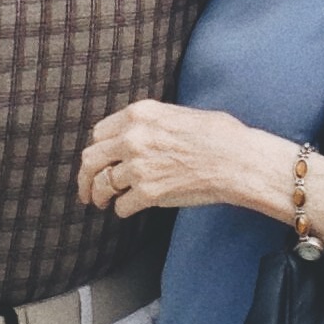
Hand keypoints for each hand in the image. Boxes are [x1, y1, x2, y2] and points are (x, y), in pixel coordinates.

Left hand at [76, 101, 273, 218]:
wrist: (238, 160)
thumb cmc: (218, 135)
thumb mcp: (177, 114)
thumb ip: (150, 123)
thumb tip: (136, 135)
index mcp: (139, 113)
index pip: (99, 132)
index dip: (98, 150)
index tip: (99, 160)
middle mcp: (132, 137)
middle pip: (90, 159)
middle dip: (86, 175)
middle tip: (87, 188)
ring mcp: (138, 166)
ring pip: (101, 185)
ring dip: (99, 196)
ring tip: (100, 203)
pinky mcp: (148, 192)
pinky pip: (121, 206)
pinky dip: (122, 210)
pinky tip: (128, 210)